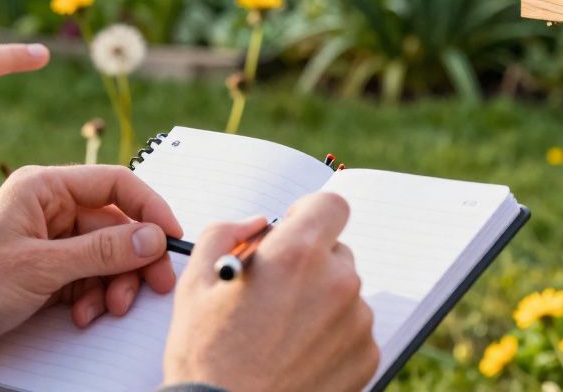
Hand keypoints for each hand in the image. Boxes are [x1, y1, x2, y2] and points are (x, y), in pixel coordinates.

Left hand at [0, 165, 182, 381]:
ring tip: (109, 308)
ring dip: (113, 283)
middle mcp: (47, 208)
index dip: (150, 208)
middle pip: (115, 224)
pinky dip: (93, 296)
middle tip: (153, 285)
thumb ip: (102, 251)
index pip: (115, 183)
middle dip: (134, 258)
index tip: (172, 237)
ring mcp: (46, 241)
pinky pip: (88, 277)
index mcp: (43, 188)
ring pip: (105, 255)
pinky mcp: (43, 271)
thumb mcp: (40, 268)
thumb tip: (153, 237)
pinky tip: (83, 314)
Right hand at [164, 193, 378, 391]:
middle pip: (335, 252)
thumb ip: (226, 234)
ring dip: (320, 302)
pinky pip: (354, 330)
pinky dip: (332, 336)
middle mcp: (337, 282)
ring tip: (282, 334)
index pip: (331, 206)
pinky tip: (299, 355)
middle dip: (308, 264)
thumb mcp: (196, 284)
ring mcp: (357, 321)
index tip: (293, 231)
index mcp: (297, 254)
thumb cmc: (206, 357)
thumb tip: (256, 225)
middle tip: (275, 294)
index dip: (309, 214)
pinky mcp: (367, 355)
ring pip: (344, 293)